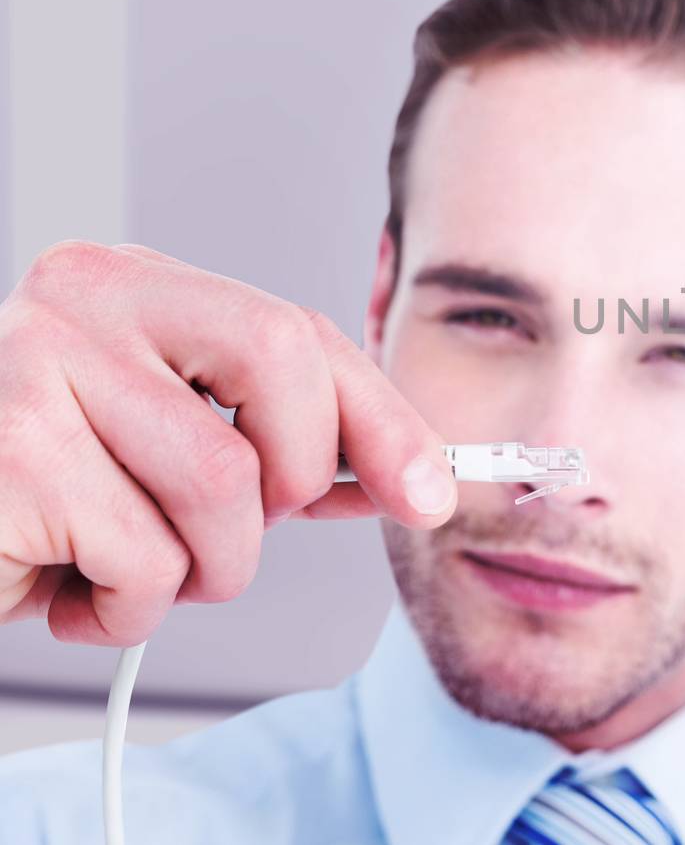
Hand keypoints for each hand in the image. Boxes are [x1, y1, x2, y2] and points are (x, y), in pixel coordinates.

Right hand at [0, 240, 457, 644]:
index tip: (433, 491)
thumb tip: (403, 476)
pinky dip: (126, 607)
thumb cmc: (36, 497)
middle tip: (224, 530)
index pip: (300, 333)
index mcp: (134, 286)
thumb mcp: (164, 452)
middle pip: (283, 373)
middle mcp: (80, 299)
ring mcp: (36, 364)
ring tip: (124, 564)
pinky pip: (148, 560)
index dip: (383, 417)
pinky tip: (64, 586)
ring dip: (199, 567)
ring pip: (226, 488)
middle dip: (286, 485)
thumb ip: (274, 446)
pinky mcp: (9, 453)